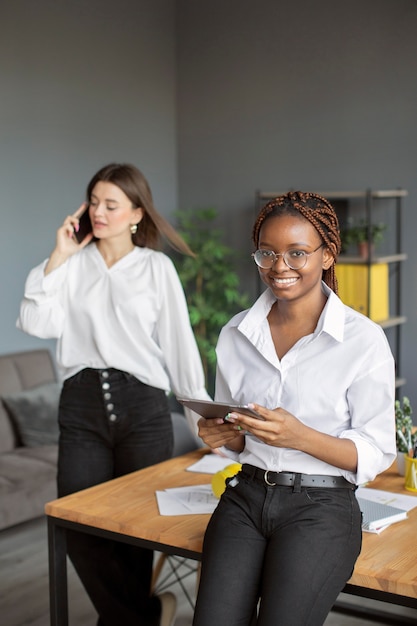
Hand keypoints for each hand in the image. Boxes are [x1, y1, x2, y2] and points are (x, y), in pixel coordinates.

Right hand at [45, 204, 93, 273]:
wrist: (64, 254)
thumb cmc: (70, 249)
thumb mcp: (81, 243)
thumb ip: (87, 238)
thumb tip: (92, 233)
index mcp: (73, 228)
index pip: (77, 217)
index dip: (81, 210)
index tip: (86, 204)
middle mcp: (68, 226)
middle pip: (73, 215)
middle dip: (79, 211)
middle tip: (85, 208)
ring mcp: (63, 228)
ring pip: (69, 218)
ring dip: (75, 222)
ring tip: (78, 228)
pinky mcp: (60, 231)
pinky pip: (66, 226)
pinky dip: (70, 229)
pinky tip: (72, 234)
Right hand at [197, 417, 244, 451]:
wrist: (213, 428)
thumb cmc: (215, 419)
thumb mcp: (214, 415)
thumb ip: (219, 414)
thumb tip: (229, 414)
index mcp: (201, 423)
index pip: (207, 423)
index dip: (214, 421)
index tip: (222, 419)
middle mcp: (202, 433)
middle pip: (216, 430)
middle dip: (228, 427)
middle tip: (237, 423)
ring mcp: (207, 441)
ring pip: (222, 436)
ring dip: (233, 432)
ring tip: (240, 428)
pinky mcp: (213, 446)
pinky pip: (225, 441)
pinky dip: (233, 436)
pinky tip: (238, 432)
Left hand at [226, 404, 357, 470]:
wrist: (300, 438)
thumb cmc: (292, 423)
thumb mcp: (284, 413)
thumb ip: (270, 412)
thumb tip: (257, 410)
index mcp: (279, 419)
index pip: (266, 413)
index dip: (257, 409)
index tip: (248, 405)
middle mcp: (274, 429)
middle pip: (256, 424)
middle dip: (242, 419)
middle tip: (232, 414)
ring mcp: (270, 437)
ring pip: (253, 431)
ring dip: (241, 425)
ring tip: (232, 419)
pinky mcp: (268, 442)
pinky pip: (256, 435)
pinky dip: (247, 430)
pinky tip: (240, 425)